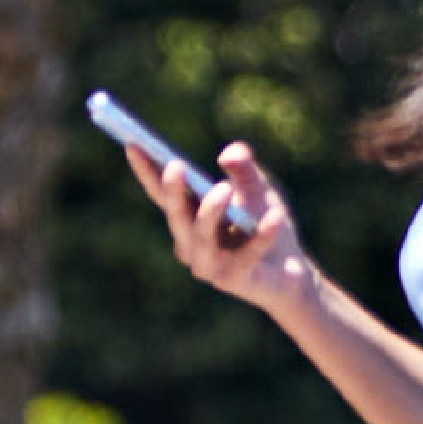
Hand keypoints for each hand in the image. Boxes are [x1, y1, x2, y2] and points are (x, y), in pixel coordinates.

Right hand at [124, 131, 304, 302]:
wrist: (289, 271)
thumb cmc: (265, 224)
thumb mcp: (257, 187)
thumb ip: (244, 167)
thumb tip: (227, 155)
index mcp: (188, 218)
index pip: (162, 194)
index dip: (146, 171)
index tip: (132, 143)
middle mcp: (190, 243)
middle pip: (177, 217)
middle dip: (173, 192)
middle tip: (175, 165)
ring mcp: (210, 265)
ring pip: (202, 238)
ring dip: (210, 212)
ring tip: (223, 188)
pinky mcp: (236, 280)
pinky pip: (248, 255)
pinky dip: (261, 235)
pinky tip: (275, 216)